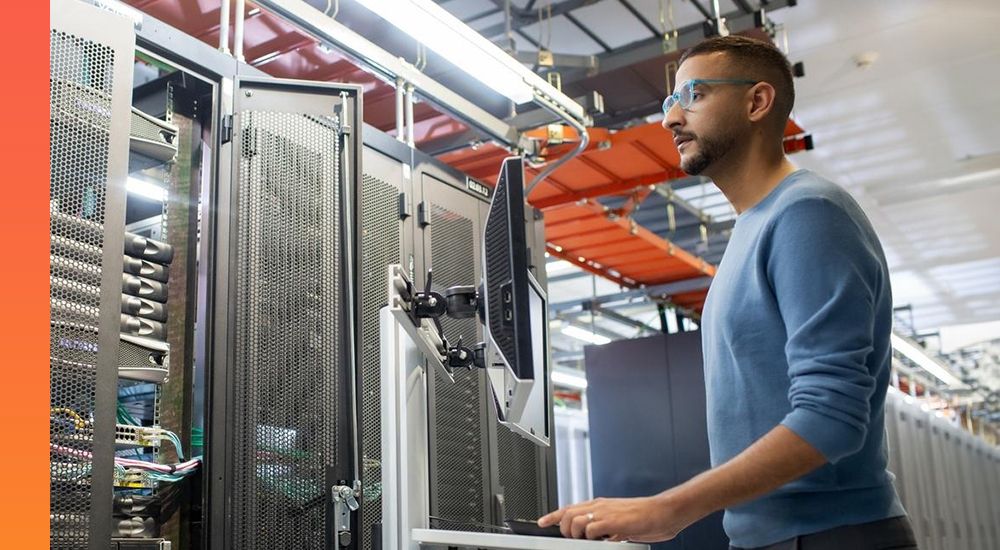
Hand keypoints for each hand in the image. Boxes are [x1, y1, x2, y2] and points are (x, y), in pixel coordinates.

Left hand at [536, 492, 696, 541]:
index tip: (542, 522)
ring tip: (588, 540)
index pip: (569, 508)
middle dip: (564, 528)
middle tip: (574, 538)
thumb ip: (605, 527)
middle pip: (567, 514)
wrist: (664, 511)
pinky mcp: (612, 521)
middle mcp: (599, 506)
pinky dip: (590, 536)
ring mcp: (605, 512)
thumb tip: (596, 536)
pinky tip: (600, 540)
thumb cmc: (646, 516)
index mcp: (599, 505)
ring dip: (576, 534)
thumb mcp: (620, 520)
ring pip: (574, 521)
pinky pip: (590, 529)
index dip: (553, 515)